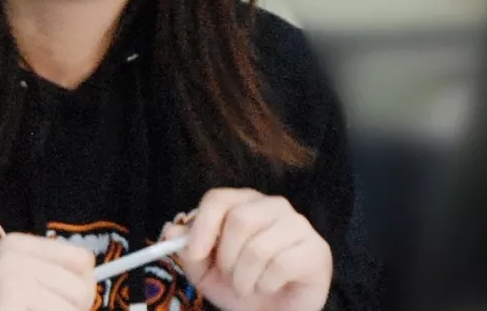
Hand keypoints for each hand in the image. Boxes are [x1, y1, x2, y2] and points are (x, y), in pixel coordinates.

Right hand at [0, 233, 96, 310]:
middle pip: (82, 288)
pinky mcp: (12, 302)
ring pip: (73, 309)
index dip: (80, 287)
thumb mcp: (5, 276)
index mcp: (17, 243)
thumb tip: (90, 283)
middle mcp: (16, 256)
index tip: (66, 303)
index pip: (81, 260)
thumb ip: (42, 273)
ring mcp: (14, 281)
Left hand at [162, 188, 331, 310]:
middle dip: (226, 257)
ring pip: (258, 247)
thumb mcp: (205, 271)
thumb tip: (170, 232)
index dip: (202, 225)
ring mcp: (297, 225)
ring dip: (245, 277)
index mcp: (244, 202)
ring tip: (248, 286)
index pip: (218, 198)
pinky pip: (281, 265)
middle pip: (239, 220)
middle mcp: (273, 205)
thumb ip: (187, 250)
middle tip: (230, 275)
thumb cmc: (241, 285)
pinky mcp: (316, 250)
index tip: (193, 253)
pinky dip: (266, 284)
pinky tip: (269, 287)